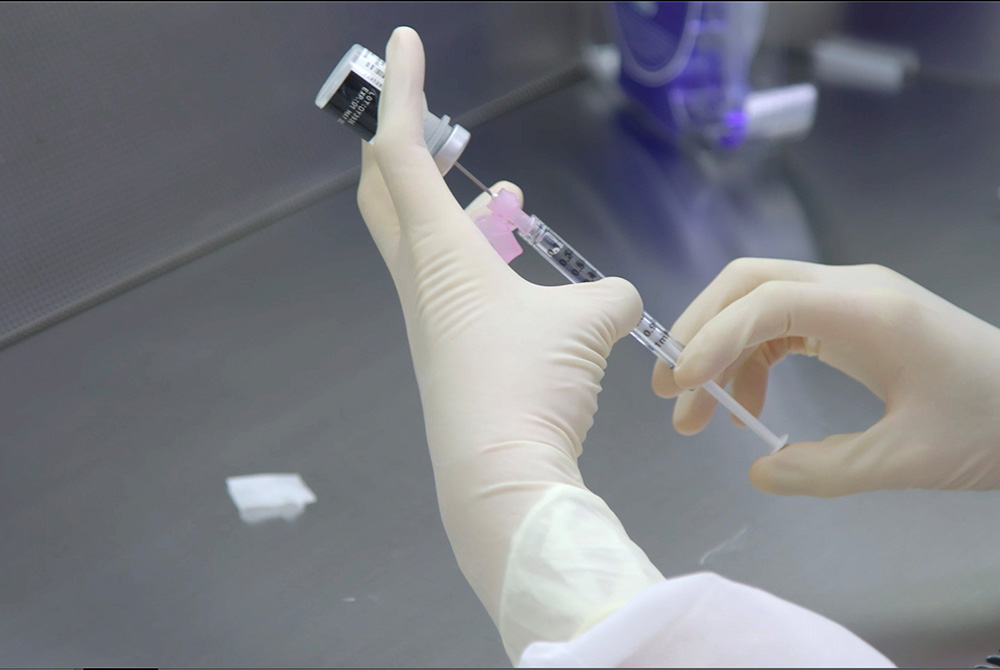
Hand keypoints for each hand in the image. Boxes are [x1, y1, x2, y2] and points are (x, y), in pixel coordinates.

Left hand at [357, 27, 659, 658]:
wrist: (500, 478)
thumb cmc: (527, 388)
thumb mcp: (587, 323)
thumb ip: (609, 294)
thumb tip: (617, 299)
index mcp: (440, 255)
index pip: (402, 153)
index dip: (402, 92)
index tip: (402, 45)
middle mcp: (423, 282)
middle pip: (389, 193)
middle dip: (408, 148)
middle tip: (438, 127)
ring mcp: (432, 319)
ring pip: (431, 242)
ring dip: (464, 213)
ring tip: (509, 201)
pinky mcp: (451, 352)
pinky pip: (457, 284)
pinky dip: (483, 261)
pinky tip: (523, 274)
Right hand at [652, 258, 999, 495]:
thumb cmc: (991, 426)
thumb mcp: (907, 459)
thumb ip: (824, 470)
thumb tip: (758, 471)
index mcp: (867, 310)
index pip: (766, 301)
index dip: (713, 340)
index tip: (682, 390)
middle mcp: (852, 287)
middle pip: (748, 282)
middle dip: (699, 331)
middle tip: (671, 392)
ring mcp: (851, 296)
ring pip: (758, 301)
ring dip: (721, 351)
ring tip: (704, 416)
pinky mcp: (854, 315)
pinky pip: (783, 322)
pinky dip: (753, 358)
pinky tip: (749, 405)